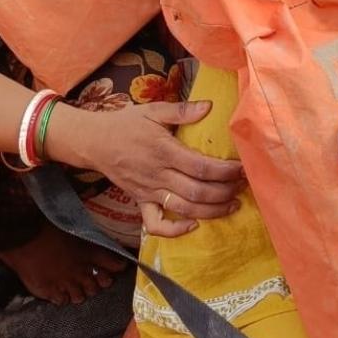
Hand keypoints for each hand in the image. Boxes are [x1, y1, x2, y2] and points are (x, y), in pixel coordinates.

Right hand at [53, 100, 243, 235]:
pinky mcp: (139, 202)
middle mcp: (157, 175)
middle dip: (224, 192)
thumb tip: (209, 106)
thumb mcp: (153, 110)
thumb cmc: (126, 123)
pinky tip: (194, 225)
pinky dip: (175, 230)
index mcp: (163, 151)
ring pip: (183, 209)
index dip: (225, 171)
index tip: (243, 168)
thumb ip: (181, 110)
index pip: (201, 167)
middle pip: (196, 192)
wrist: (94, 142)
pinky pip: (156, 224)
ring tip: (232, 206)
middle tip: (243, 186)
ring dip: (211, 211)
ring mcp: (148, 192)